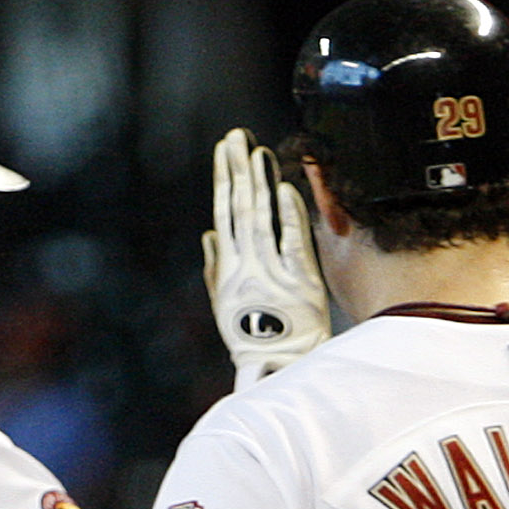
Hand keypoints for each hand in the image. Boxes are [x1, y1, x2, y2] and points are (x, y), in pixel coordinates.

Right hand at [205, 130, 327, 386]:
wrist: (278, 372)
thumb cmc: (255, 342)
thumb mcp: (226, 306)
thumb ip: (216, 269)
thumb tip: (209, 235)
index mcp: (228, 270)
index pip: (226, 214)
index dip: (226, 180)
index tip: (226, 150)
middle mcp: (246, 268)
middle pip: (240, 210)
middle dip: (237, 171)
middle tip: (235, 136)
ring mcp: (271, 275)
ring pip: (261, 221)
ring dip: (258, 185)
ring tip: (256, 152)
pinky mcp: (299, 286)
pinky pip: (292, 245)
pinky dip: (288, 218)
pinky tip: (284, 190)